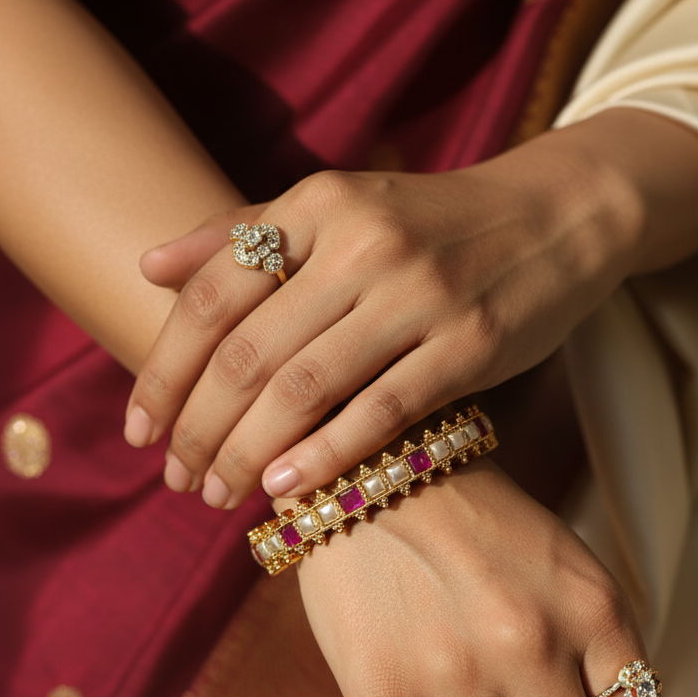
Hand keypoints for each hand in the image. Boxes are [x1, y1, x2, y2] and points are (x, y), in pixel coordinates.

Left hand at [124, 109, 697, 508]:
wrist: (558, 216)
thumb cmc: (431, 223)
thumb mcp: (340, 205)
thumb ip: (245, 233)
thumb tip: (147, 264)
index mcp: (319, 204)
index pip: (213, 293)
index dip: (165, 367)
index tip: (140, 426)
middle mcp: (364, 243)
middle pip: (248, 352)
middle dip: (199, 426)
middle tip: (175, 477)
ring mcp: (421, 294)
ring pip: (306, 388)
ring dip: (248, 452)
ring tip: (218, 492)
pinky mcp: (471, 344)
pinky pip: (382, 411)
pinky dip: (325, 455)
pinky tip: (286, 490)